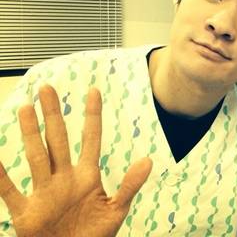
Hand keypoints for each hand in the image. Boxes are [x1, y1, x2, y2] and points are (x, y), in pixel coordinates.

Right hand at [0, 85, 152, 236]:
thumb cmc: (95, 235)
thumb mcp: (116, 209)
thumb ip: (129, 185)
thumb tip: (148, 161)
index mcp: (88, 176)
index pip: (91, 138)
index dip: (92, 115)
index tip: (93, 91)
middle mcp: (64, 178)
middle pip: (58, 140)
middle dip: (53, 115)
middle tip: (46, 88)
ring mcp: (44, 192)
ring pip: (36, 157)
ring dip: (30, 134)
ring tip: (25, 109)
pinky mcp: (26, 213)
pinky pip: (10, 192)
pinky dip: (1, 177)